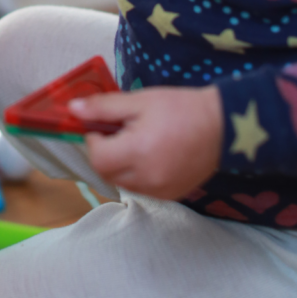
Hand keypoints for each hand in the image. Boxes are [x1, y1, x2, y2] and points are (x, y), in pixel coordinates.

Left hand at [69, 85, 222, 199]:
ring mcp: (160, 191)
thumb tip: (73, 110)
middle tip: (117, 131)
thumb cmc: (180, 108)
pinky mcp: (171, 196)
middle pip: (106, 173)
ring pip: (122, 183)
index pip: (97, 157)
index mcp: (138, 153)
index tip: (101, 126)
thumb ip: (103, 108)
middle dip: (104, 152)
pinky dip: (136, 174)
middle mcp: (147, 178)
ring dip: (119, 165)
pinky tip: (150, 155)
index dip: (93, 140)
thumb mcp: (139, 101)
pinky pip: (141, 188)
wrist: (223, 126)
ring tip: (137, 141)